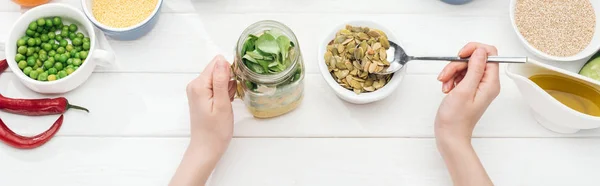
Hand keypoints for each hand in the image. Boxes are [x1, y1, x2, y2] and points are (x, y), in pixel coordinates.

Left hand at [170, 55, 235, 185]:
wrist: (206, 148)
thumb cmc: (215, 130)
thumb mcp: (222, 104)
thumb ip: (221, 80)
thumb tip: (222, 60)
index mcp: (198, 85)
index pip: (217, 63)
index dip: (229, 73)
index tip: (232, 88)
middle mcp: (195, 85)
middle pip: (217, 69)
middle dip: (228, 81)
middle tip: (228, 99)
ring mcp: (197, 90)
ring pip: (219, 78)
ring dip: (227, 88)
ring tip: (226, 104)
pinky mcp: (201, 96)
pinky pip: (216, 86)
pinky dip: (223, 93)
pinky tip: (224, 105)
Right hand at [434, 42, 498, 185]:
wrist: (450, 135)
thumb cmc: (456, 119)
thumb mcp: (464, 90)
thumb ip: (475, 68)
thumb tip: (481, 51)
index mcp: (491, 83)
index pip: (490, 54)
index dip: (474, 50)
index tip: (460, 56)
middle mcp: (487, 83)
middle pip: (474, 59)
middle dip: (457, 64)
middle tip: (447, 75)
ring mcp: (478, 86)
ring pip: (465, 66)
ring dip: (452, 72)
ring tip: (445, 85)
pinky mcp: (469, 89)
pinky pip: (460, 75)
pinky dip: (451, 79)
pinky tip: (446, 88)